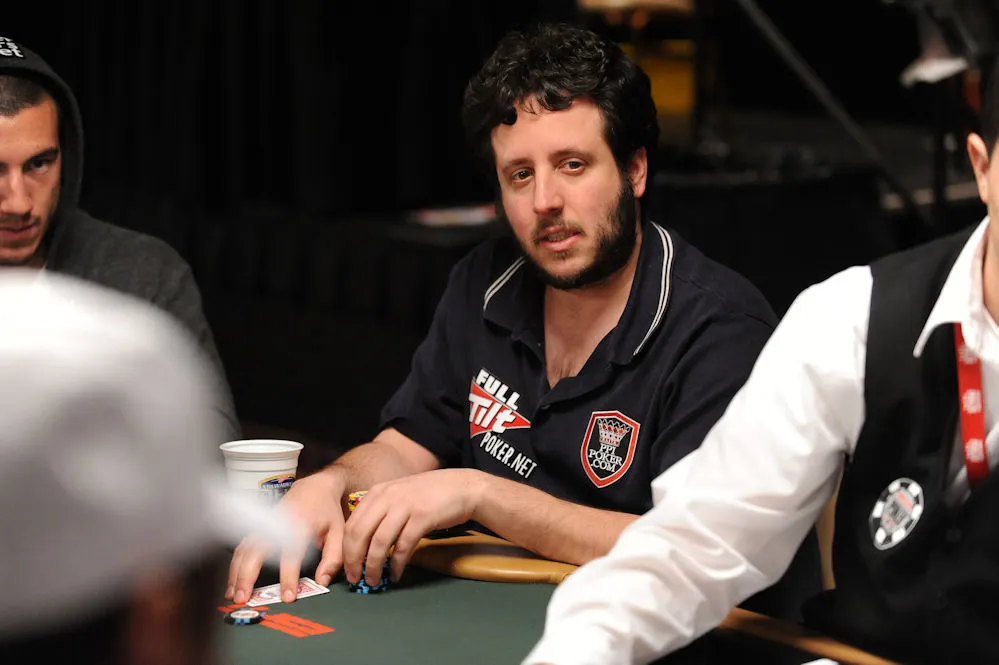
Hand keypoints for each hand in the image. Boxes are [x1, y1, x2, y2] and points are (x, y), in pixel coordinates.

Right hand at [225, 468, 346, 603]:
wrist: (314, 487)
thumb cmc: (326, 511)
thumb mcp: (339, 532)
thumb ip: (333, 558)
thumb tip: (322, 581)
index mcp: (300, 526)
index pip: (292, 554)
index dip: (288, 577)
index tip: (287, 596)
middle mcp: (278, 524)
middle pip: (257, 551)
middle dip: (247, 576)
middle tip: (244, 598)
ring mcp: (265, 524)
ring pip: (244, 550)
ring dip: (236, 573)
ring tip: (233, 595)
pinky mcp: (258, 527)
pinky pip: (242, 547)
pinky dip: (235, 565)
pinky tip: (233, 582)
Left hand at [342, 468, 483, 585]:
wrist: (463, 487)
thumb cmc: (432, 494)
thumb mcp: (400, 494)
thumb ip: (382, 510)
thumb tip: (363, 539)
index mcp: (378, 492)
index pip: (351, 524)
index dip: (345, 550)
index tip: (347, 568)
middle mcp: (388, 497)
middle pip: (359, 533)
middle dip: (354, 560)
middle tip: (355, 578)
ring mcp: (405, 506)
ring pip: (378, 542)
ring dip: (373, 566)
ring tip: (374, 580)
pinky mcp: (422, 517)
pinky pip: (403, 546)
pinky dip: (397, 564)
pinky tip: (396, 574)